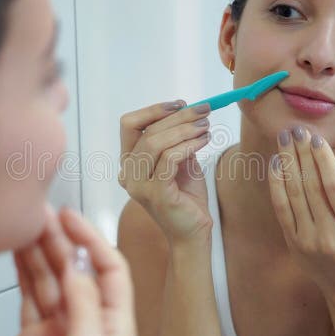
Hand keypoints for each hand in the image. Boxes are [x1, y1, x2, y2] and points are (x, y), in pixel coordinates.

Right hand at [0, 206, 136, 335]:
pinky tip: (17, 249)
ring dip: (40, 250)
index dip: (92, 240)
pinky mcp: (35, 331)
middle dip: (61, 240)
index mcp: (116, 328)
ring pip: (52, 277)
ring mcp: (62, 326)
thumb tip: (79, 263)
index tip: (71, 219)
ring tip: (26, 224)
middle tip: (41, 215)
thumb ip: (84, 303)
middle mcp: (91, 323)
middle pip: (79, 269)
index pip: (110, 270)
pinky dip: (23, 269)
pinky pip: (31, 291)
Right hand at [118, 101, 212, 243]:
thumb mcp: (180, 160)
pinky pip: (169, 159)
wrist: (193, 232)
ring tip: (206, 126)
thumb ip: (176, 139)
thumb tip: (185, 109)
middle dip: (178, 116)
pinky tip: (204, 141)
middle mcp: (128, 174)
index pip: (129, 125)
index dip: (153, 110)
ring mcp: (139, 186)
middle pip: (147, 131)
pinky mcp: (156, 194)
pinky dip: (188, 145)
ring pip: (156, 143)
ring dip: (185, 129)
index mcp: (129, 163)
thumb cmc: (186, 197)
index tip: (180, 104)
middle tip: (204, 110)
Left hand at [267, 126, 334, 296]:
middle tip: (297, 130)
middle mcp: (329, 236)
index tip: (316, 137)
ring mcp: (308, 241)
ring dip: (287, 163)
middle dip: (302, 154)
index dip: (323, 159)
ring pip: (294, 194)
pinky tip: (276, 163)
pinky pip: (281, 208)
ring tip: (284, 139)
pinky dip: (276, 184)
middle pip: (311, 187)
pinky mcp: (292, 242)